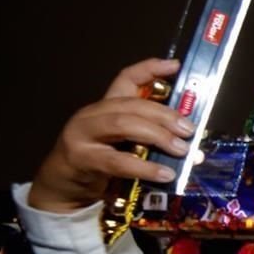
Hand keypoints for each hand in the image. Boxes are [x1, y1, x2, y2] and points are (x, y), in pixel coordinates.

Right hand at [28, 58, 193, 212]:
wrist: (63, 187)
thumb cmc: (99, 163)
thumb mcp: (124, 143)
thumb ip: (149, 136)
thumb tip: (187, 139)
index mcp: (106, 106)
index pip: (126, 78)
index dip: (150, 69)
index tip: (175, 66)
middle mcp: (93, 114)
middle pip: (131, 104)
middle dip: (164, 115)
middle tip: (189, 130)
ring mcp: (83, 135)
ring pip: (123, 125)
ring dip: (157, 135)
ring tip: (182, 150)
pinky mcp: (81, 159)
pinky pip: (118, 161)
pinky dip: (145, 168)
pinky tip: (165, 174)